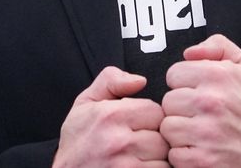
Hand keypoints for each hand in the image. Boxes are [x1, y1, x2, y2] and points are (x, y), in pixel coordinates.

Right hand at [53, 66, 168, 166]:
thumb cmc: (76, 142)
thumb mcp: (85, 102)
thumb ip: (111, 81)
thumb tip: (140, 80)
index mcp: (109, 116)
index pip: (156, 111)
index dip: (149, 117)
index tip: (137, 124)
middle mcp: (118, 141)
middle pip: (163, 135)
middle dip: (154, 137)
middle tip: (138, 141)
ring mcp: (126, 166)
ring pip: (164, 157)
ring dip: (156, 157)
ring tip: (138, 156)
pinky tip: (138, 165)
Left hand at [160, 34, 240, 167]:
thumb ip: (218, 46)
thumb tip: (189, 52)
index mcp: (219, 75)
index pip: (174, 73)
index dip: (185, 82)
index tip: (198, 90)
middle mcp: (210, 102)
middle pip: (168, 101)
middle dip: (182, 107)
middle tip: (202, 113)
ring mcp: (205, 133)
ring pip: (168, 127)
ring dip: (181, 131)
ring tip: (201, 130)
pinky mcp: (202, 160)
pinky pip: (174, 153)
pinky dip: (185, 154)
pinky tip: (202, 148)